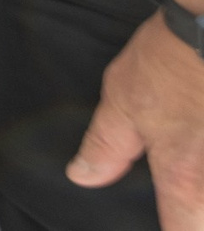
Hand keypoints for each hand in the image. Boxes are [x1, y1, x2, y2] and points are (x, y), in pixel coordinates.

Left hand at [70, 0, 203, 224]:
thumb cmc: (172, 64)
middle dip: (196, 211)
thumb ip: (106, 147)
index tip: (168, 225)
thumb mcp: (122, 105)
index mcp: (186, 178)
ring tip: (191, 159)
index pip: (183, 230)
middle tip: (183, 200)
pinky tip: (198, 127)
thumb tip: (84, 176)